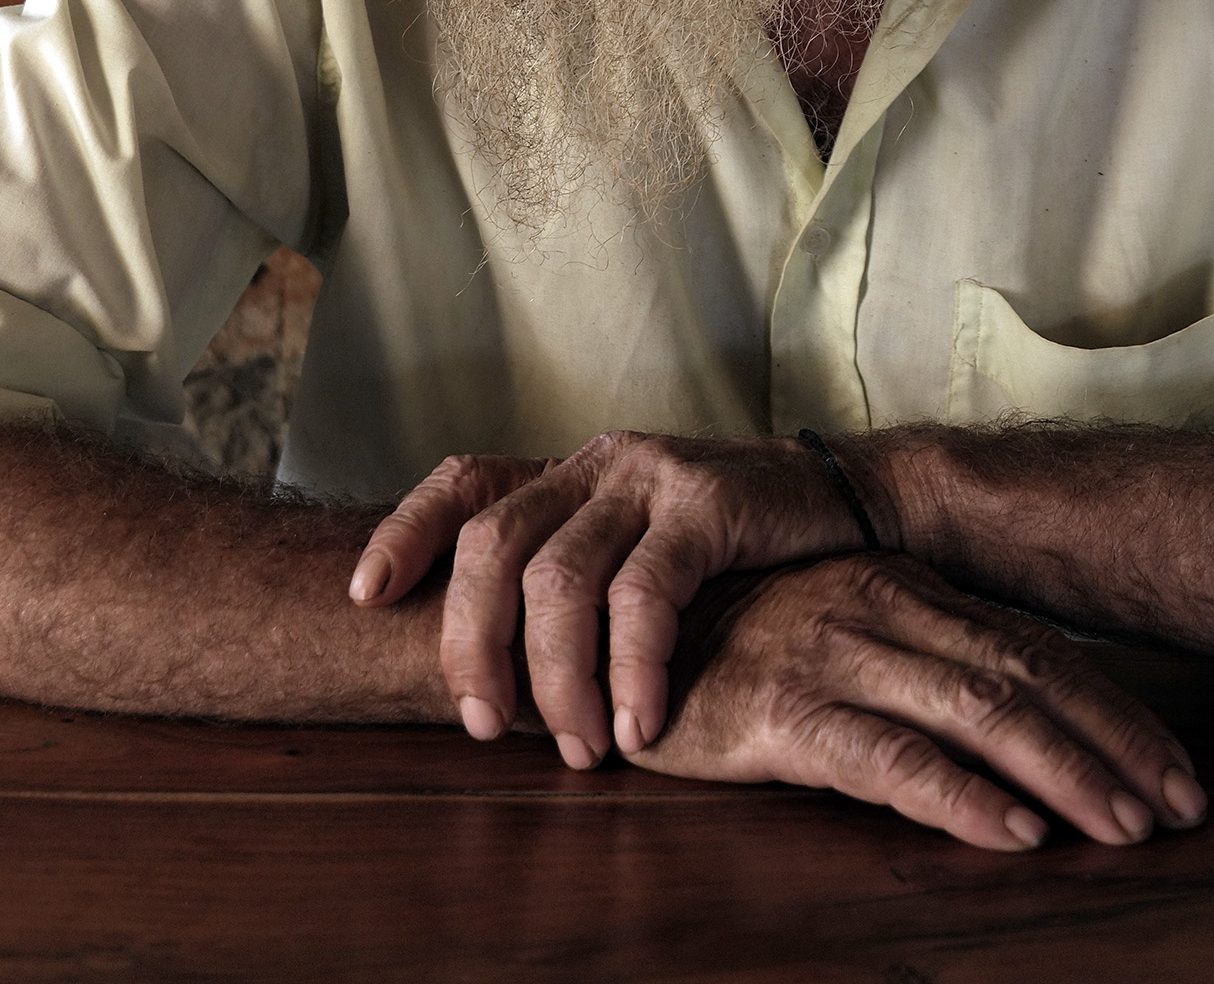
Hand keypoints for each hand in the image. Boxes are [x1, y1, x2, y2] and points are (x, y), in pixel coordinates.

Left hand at [349, 430, 880, 763]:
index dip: (406, 531)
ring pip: (561, 578)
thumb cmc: (736, 551)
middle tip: (487, 727)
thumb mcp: (640, 549)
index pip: (465, 480)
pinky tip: (641, 724)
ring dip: (558, 680)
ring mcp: (650, 477)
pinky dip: (632, 670)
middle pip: (494, 543)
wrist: (848, 510)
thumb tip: (490, 673)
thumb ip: (574, 582)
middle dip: (473, 644)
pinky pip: (644, 595)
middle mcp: (598, 462)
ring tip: (583, 750)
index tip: (365, 595)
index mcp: (569, 470)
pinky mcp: (706, 504)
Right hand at [633, 555, 1208, 850]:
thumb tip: (1028, 713)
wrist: (617, 629)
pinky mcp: (784, 710)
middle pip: (1025, 676)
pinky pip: (889, 759)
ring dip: (1063, 772)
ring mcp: (834, 654)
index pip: (1034, 647)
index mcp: (904, 587)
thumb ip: (921, 658)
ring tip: (1122, 827)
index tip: (1178, 771)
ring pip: (976, 712)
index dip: (1114, 710)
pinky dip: (960, 796)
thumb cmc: (737, 640)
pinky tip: (1010, 831)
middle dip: (1114, 745)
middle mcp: (880, 607)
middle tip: (1181, 809)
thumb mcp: (841, 629)